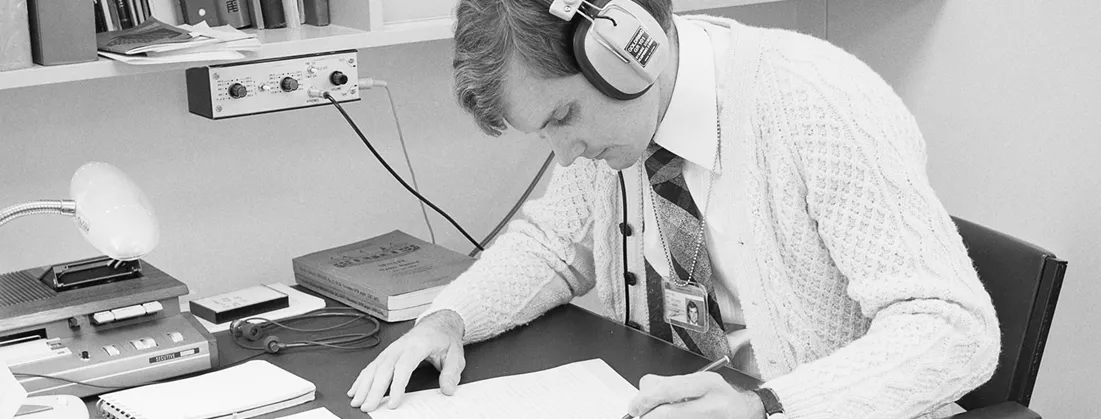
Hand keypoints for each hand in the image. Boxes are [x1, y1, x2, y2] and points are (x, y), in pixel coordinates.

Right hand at [347, 310, 465, 411]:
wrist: (438, 324)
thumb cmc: (444, 338)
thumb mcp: (456, 354)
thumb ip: (452, 372)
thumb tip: (448, 389)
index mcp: (418, 345)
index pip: (404, 367)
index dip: (397, 386)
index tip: (393, 402)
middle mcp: (401, 346)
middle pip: (384, 369)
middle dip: (374, 389)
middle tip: (368, 406)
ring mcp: (392, 349)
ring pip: (374, 367)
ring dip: (363, 385)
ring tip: (357, 401)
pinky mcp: (387, 353)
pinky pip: (372, 366)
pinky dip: (362, 379)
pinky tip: (355, 389)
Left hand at [627, 372, 765, 418]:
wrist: (745, 413)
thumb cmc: (719, 397)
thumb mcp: (699, 381)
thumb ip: (671, 382)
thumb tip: (643, 391)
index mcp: (708, 384)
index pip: (668, 390)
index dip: (646, 399)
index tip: (635, 405)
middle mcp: (712, 404)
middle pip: (667, 413)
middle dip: (647, 415)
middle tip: (639, 414)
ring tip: (655, 416)